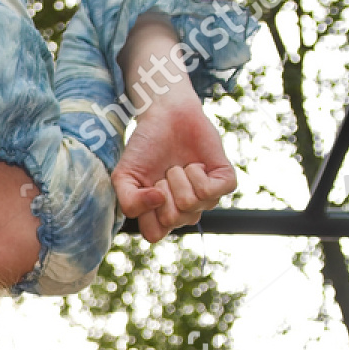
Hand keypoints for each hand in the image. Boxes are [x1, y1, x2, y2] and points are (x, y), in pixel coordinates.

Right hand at [111, 92, 236, 243]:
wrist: (166, 115)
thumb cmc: (145, 147)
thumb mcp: (123, 176)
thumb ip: (129, 201)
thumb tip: (158, 201)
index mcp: (161, 215)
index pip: (154, 234)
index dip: (147, 212)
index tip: (147, 187)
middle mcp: (185, 211)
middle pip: (173, 218)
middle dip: (163, 189)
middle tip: (164, 173)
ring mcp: (206, 199)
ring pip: (191, 203)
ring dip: (178, 177)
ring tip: (178, 165)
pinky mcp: (225, 182)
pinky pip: (211, 191)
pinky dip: (197, 173)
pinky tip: (196, 164)